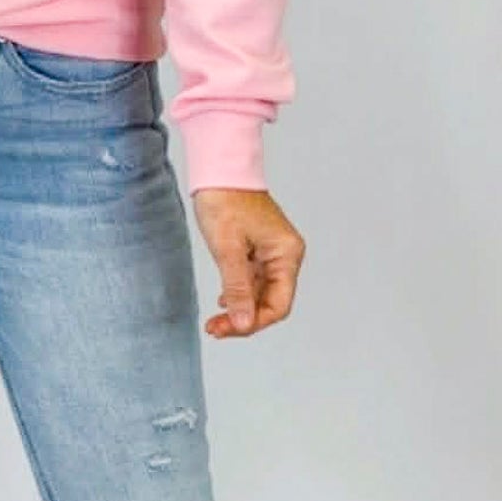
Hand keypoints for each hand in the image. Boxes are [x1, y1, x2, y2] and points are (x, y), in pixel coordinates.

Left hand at [191, 187, 304, 339]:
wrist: (219, 171)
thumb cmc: (225, 200)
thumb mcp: (228, 249)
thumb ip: (238, 288)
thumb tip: (243, 323)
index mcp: (287, 254)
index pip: (279, 304)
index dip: (254, 322)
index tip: (227, 329)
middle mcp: (285, 256)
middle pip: (271, 302)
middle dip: (244, 320)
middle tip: (214, 328)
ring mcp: (273, 254)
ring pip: (261, 295)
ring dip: (240, 310)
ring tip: (214, 321)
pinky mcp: (259, 251)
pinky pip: (254, 282)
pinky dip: (239, 295)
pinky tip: (223, 302)